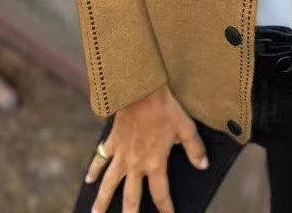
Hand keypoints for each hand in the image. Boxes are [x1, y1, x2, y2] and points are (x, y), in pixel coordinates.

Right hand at [85, 83, 207, 212]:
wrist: (141, 91)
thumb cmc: (165, 108)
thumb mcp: (186, 127)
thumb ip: (195, 149)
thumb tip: (203, 166)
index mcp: (155, 163)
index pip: (160, 194)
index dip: (165, 209)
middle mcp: (135, 164)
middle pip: (131, 197)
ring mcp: (121, 155)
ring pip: (109, 184)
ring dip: (102, 201)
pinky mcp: (112, 142)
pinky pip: (100, 159)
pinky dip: (94, 169)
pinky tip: (89, 179)